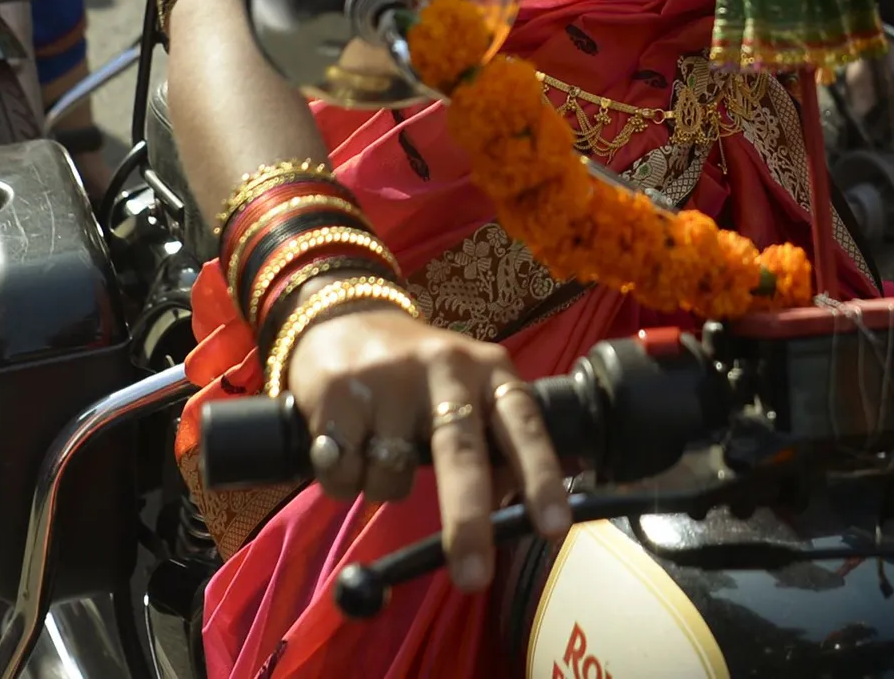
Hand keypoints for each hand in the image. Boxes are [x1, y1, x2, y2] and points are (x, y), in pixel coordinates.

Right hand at [285, 309, 571, 593]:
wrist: (341, 316)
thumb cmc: (417, 372)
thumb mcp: (467, 391)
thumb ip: (490, 443)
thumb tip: (509, 512)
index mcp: (489, 370)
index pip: (523, 426)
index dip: (541, 476)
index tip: (554, 527)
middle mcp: (446, 368)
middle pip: (461, 454)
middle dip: (469, 522)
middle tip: (474, 577)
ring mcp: (390, 378)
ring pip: (393, 477)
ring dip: (383, 487)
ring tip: (377, 449)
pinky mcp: (339, 392)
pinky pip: (344, 474)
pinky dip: (342, 481)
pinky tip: (343, 445)